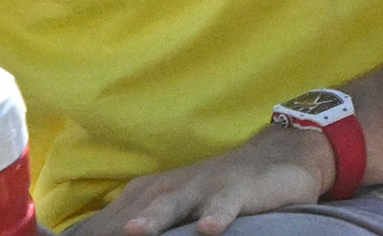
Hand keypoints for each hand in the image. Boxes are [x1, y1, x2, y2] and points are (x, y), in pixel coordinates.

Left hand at [66, 126, 333, 235]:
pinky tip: (209, 230)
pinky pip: (225, 203)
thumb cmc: (213, 190)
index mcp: (145, 195)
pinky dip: (217, 215)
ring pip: (173, 205)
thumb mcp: (172, 208)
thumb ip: (137, 222)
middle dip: (115, 233)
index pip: (108, 223)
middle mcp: (167, 189)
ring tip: (135, 232)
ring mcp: (202, 187)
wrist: (274, 155)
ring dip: (154, 218)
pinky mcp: (236, 189)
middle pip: (132, 214)